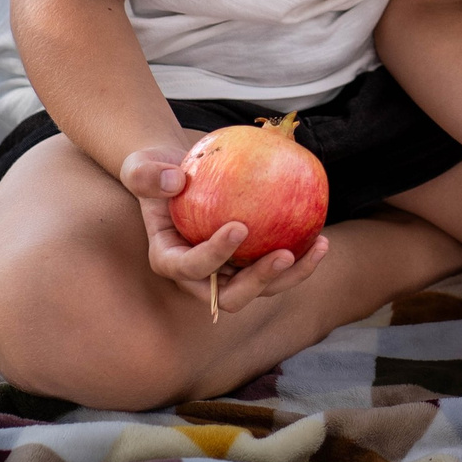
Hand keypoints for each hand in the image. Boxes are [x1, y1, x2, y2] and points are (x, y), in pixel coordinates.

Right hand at [121, 146, 328, 314]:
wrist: (177, 175)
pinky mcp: (248, 263)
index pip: (190, 267)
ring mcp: (226, 274)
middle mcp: (199, 278)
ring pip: (261, 289)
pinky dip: (301, 259)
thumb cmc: (157, 170)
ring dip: (291, 275)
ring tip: (319, 248)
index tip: (239, 227)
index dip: (213, 256)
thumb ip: (148, 175)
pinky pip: (276, 268)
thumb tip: (175, 180)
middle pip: (230, 296)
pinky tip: (321, 237)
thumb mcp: (141, 166)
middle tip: (284, 254)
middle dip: (258, 281)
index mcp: (169, 259)